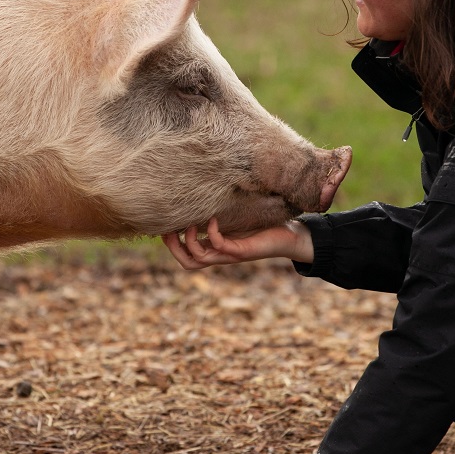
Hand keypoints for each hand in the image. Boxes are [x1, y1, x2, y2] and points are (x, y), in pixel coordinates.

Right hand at [162, 217, 313, 269]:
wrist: (291, 236)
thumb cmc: (264, 224)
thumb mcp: (237, 216)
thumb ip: (221, 210)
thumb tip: (204, 190)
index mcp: (216, 248)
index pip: (186, 255)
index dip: (171, 244)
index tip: (163, 225)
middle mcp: (220, 255)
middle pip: (187, 263)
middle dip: (173, 248)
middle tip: (167, 230)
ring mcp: (230, 255)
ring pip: (199, 259)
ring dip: (189, 241)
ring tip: (189, 224)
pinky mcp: (241, 251)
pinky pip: (220, 246)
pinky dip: (211, 233)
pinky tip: (213, 219)